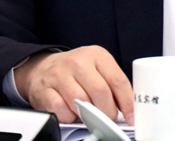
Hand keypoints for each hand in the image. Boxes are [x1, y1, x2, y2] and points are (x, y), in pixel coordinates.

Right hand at [14, 46, 133, 124]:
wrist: (43, 68)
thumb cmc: (76, 71)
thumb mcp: (97, 68)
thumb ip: (112, 84)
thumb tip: (129, 108)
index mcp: (97, 55)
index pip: (117, 80)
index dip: (127, 102)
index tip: (131, 117)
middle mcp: (78, 61)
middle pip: (100, 91)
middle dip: (107, 111)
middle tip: (108, 119)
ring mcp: (60, 74)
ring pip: (81, 101)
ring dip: (87, 114)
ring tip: (89, 114)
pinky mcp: (45, 89)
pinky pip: (62, 109)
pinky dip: (69, 117)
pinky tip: (71, 112)